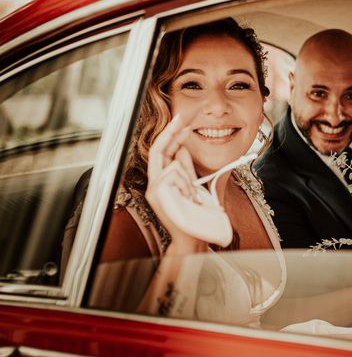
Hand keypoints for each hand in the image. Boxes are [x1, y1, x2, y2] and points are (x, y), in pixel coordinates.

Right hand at [146, 114, 231, 251]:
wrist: (191, 238)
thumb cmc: (193, 215)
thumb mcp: (191, 187)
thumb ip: (185, 169)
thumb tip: (181, 148)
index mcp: (160, 180)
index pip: (162, 152)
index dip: (170, 135)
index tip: (181, 122)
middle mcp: (153, 184)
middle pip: (158, 150)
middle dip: (171, 132)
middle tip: (181, 117)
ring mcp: (153, 190)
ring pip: (173, 167)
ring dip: (188, 180)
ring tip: (192, 197)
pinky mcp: (157, 194)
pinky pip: (174, 177)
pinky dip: (186, 185)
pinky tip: (188, 198)